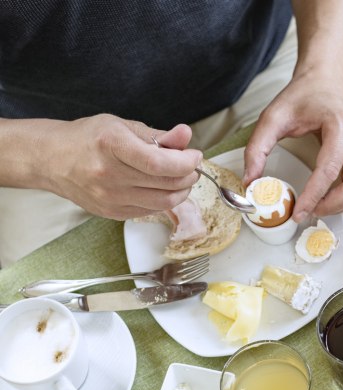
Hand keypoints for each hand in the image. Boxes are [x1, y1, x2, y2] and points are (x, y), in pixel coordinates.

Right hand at [42, 114, 200, 218]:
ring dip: (181, 190)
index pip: (159, 163)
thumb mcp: (123, 126)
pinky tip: (161, 186)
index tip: (194, 155)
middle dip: (188, 174)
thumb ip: (158, 135)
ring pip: (164, 202)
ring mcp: (109, 198)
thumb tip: (186, 134)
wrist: (51, 160)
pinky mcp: (111, 213)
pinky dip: (164, 199)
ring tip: (180, 176)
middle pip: (166, 184)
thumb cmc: (88, 138)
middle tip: (190, 164)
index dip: (185, 162)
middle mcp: (108, 175)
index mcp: (111, 145)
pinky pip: (151, 210)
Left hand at [243, 71, 342, 222]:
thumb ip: (258, 148)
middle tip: (310, 212)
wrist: (326, 80)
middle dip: (333, 205)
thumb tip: (251, 181)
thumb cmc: (303, 96)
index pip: (329, 170)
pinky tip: (341, 198)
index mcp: (340, 125)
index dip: (313, 196)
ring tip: (323, 207)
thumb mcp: (273, 117)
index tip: (298, 212)